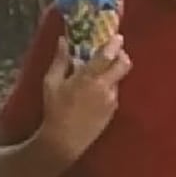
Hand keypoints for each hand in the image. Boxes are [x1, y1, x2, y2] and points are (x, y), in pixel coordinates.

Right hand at [39, 32, 128, 155]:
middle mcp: (105, 88)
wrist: (65, 140)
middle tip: (113, 52)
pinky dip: (108, 86)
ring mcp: (111, 100)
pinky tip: (95, 91)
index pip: (108, 55)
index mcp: (89, 78)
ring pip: (119, 78)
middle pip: (124, 65)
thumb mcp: (51, 82)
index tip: (116, 36)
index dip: (115, 43)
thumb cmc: (55, 109)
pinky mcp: (112, 111)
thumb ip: (60, 60)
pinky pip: (114, 92)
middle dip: (121, 55)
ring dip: (112, 72)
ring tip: (97, 74)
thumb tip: (64, 41)